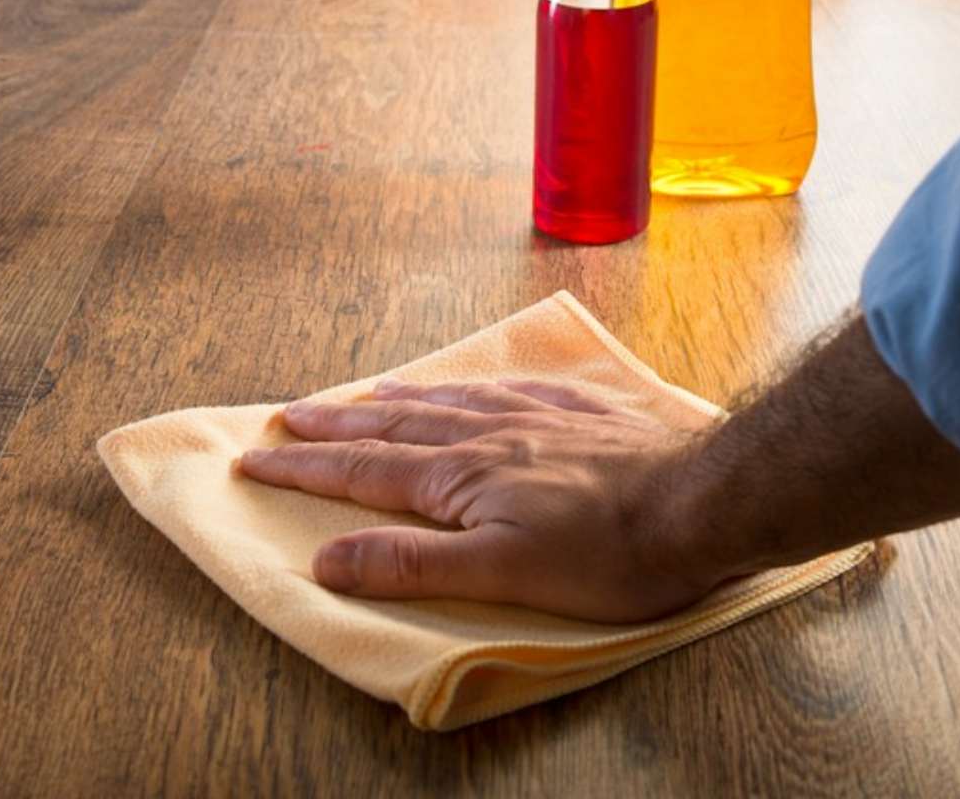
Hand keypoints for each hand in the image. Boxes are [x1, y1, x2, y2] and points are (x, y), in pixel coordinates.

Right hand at [237, 377, 725, 622]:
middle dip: (335, 425)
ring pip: (447, 401)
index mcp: (461, 477)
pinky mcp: (582, 412)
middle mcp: (488, 436)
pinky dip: (472, 387)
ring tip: (363, 393)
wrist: (706, 500)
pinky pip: (509, 388)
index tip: (254, 460)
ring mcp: (536, 417)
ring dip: (395, 400)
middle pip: (394, 426)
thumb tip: (326, 555)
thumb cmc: (610, 552)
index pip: (363, 472)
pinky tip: (474, 385)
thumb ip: (412, 564)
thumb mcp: (502, 575)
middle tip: (288, 416)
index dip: (305, 470)